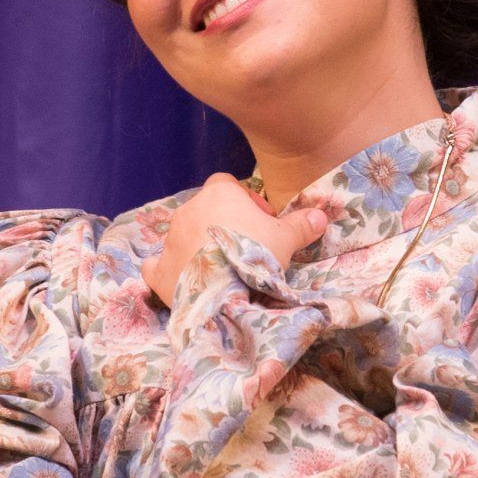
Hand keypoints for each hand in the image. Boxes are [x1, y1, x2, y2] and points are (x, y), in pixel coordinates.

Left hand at [141, 173, 326, 307]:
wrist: (225, 293)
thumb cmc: (255, 256)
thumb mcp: (285, 239)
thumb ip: (301, 224)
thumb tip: (320, 214)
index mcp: (218, 196)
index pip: (227, 184)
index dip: (245, 200)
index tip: (261, 221)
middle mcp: (188, 211)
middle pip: (205, 209)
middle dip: (222, 225)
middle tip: (245, 248)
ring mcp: (169, 239)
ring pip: (183, 234)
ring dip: (198, 245)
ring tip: (220, 269)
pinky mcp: (158, 269)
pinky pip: (157, 264)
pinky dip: (167, 269)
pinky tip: (181, 279)